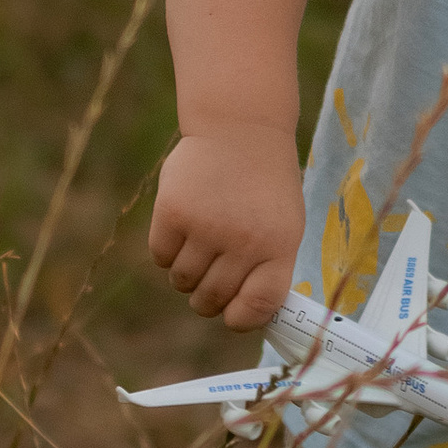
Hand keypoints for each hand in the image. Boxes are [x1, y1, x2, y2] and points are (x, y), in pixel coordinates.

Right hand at [149, 128, 304, 331]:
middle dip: (207, 300)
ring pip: (183, 281)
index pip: (259, 306)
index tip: (232, 314)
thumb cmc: (265, 184)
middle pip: (213, 299)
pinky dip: (167, 252)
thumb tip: (242, 315)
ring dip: (186, 276)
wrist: (241, 128)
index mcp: (279, 246)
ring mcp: (206, 227)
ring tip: (197, 250)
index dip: (241, 319)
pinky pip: (161, 257)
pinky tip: (181, 230)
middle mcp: (244, 241)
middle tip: (208, 282)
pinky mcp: (173, 213)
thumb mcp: (286, 224)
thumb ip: (268, 268)